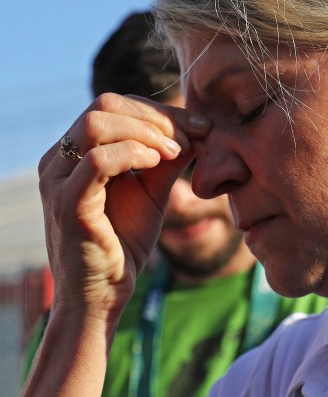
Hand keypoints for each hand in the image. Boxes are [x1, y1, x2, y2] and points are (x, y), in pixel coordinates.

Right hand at [37, 93, 209, 323]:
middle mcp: (59, 160)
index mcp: (75, 152)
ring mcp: (58, 180)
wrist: (104, 292)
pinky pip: (96, 160)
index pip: (114, 105)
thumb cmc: (125, 240)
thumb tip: (198, 127)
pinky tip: (157, 164)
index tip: (200, 126)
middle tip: (189, 138)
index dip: (160, 110)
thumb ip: (169, 157)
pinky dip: (133, 153)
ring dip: (145, 132)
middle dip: (155, 116)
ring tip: (173, 153)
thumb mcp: (153, 189)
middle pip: (104, 104)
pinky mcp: (67, 204)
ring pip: (95, 123)